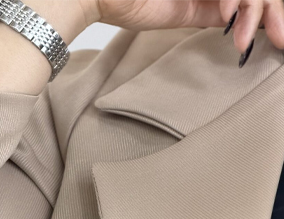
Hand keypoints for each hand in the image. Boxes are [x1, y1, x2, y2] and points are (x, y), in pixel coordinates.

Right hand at [84, 0, 283, 55]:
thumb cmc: (127, 1)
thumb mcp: (180, 11)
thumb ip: (210, 10)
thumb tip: (241, 19)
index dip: (268, 11)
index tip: (278, 38)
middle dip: (272, 11)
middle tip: (280, 37)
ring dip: (254, 8)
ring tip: (244, 37)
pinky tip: (230, 16)